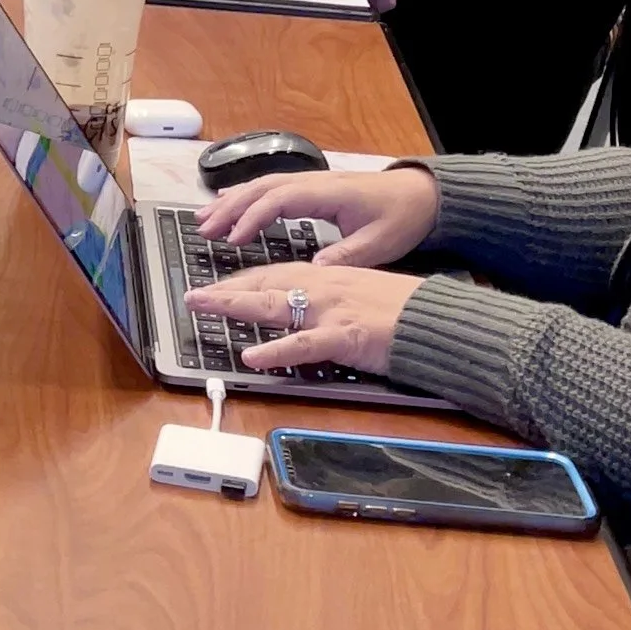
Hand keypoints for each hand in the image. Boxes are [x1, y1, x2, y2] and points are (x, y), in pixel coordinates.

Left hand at [189, 258, 424, 378]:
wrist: (436, 318)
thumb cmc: (403, 308)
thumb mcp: (361, 292)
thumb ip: (330, 298)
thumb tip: (304, 309)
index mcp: (328, 275)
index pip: (275, 273)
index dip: (242, 280)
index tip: (216, 285)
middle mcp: (324, 286)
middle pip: (266, 284)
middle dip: (226, 288)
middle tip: (193, 295)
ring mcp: (331, 311)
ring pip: (274, 305)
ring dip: (235, 305)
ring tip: (204, 306)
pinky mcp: (344, 336)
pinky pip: (303, 345)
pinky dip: (275, 351)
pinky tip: (252, 355)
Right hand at [198, 165, 438, 261]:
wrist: (421, 194)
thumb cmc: (401, 216)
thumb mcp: (379, 243)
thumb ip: (345, 256)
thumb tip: (312, 271)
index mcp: (329, 193)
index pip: (280, 199)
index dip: (253, 217)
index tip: (234, 238)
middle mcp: (315, 183)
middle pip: (262, 188)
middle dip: (230, 208)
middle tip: (203, 229)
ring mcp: (312, 182)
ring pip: (262, 185)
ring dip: (232, 201)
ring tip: (204, 218)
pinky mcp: (312, 187)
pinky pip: (272, 187)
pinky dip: (246, 196)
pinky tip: (230, 204)